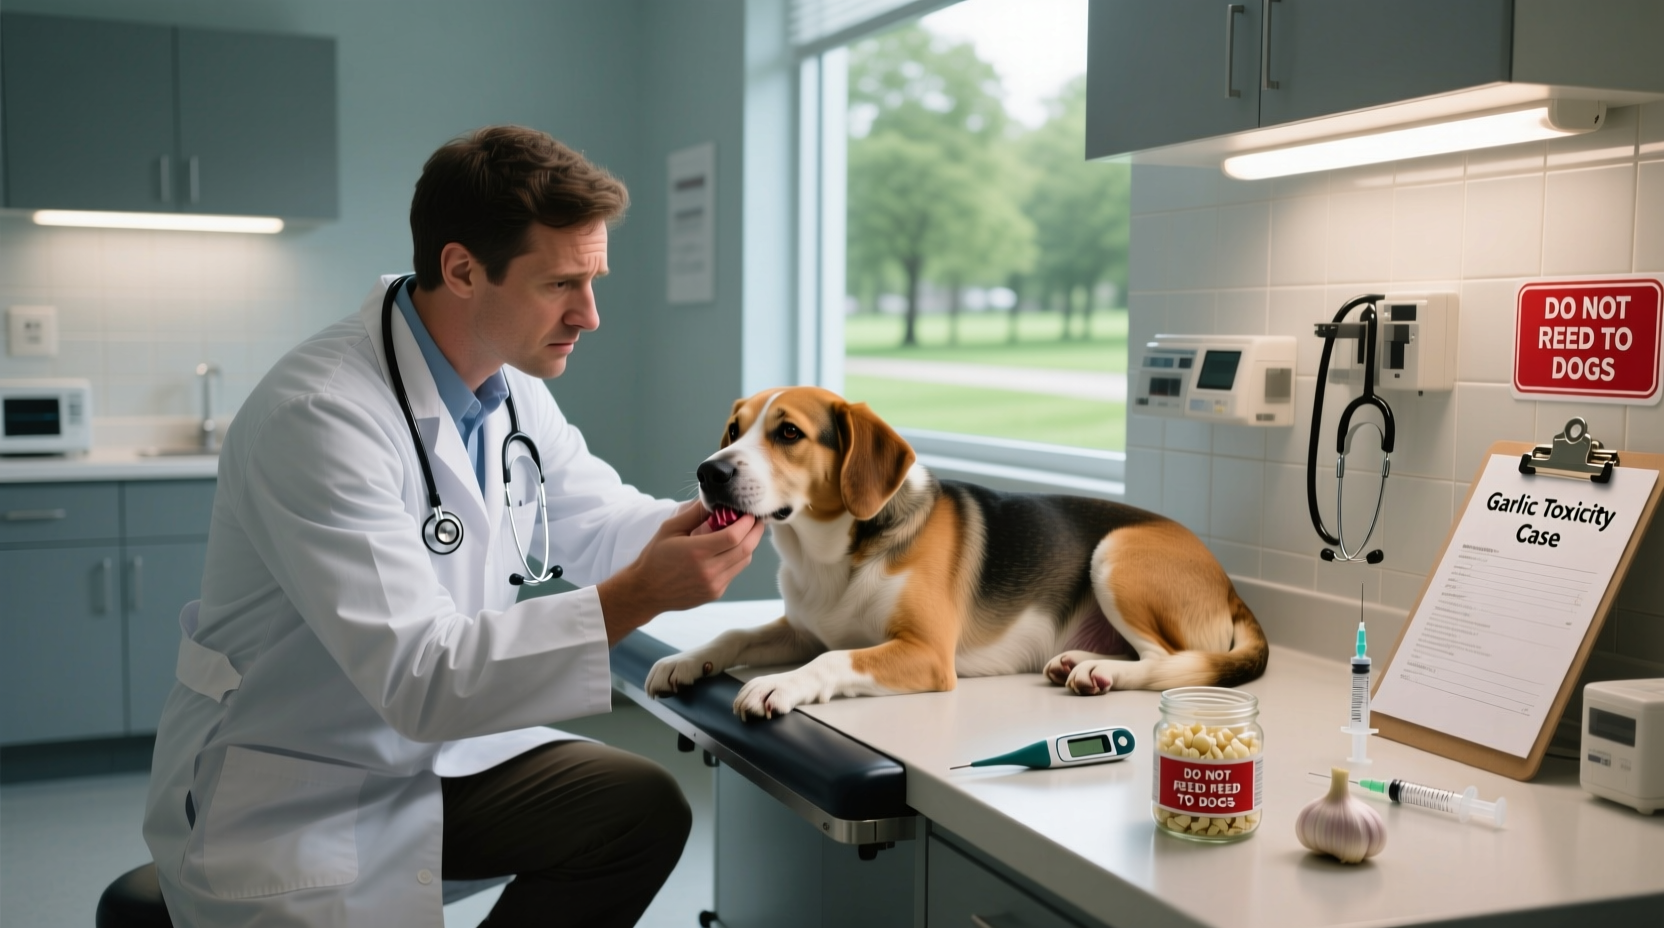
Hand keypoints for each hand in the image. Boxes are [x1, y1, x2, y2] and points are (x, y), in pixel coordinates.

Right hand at [597, 501, 765, 644]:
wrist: (646, 591)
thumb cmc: (655, 557)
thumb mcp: (670, 529)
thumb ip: (695, 513)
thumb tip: (714, 498)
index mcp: (697, 552)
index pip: (734, 536)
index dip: (746, 523)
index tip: (749, 512)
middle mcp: (709, 570)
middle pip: (745, 548)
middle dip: (755, 531)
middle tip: (756, 519)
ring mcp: (714, 584)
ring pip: (744, 561)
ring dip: (749, 544)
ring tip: (745, 532)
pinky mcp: (715, 593)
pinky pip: (734, 572)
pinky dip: (737, 558)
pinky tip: (730, 549)